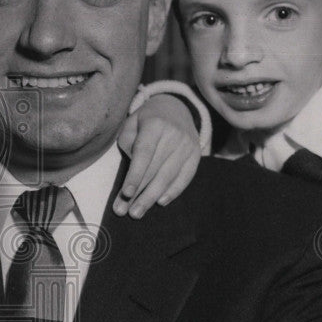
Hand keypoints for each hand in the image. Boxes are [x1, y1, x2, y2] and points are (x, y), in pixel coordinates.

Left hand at [113, 93, 200, 217]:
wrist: (176, 108)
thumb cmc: (146, 120)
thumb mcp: (131, 124)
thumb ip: (128, 144)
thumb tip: (132, 171)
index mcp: (156, 124)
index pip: (144, 154)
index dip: (135, 175)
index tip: (126, 194)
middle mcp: (175, 135)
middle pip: (155, 170)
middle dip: (139, 193)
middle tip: (125, 212)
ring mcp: (188, 146)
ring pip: (169, 177)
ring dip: (151, 197)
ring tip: (137, 212)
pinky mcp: (196, 155)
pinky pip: (185, 177)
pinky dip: (173, 191)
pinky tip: (160, 202)